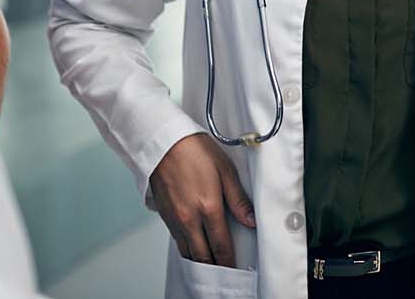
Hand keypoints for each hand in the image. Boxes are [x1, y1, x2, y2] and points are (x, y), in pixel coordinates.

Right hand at [148, 133, 255, 266]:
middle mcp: (190, 219)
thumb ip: (238, 199)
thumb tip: (251, 220)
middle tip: (225, 272)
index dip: (229, 261)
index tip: (236, 268)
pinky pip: (178, 242)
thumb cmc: (194, 150)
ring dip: (201, 261)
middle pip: (203, 257)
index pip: (221, 246)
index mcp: (208, 207)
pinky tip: (195, 249)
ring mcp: (175, 220)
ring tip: (212, 265)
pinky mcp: (165, 217)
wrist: (163, 143)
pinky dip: (188, 250)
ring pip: (188, 253)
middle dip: (215, 267)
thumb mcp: (224, 169)